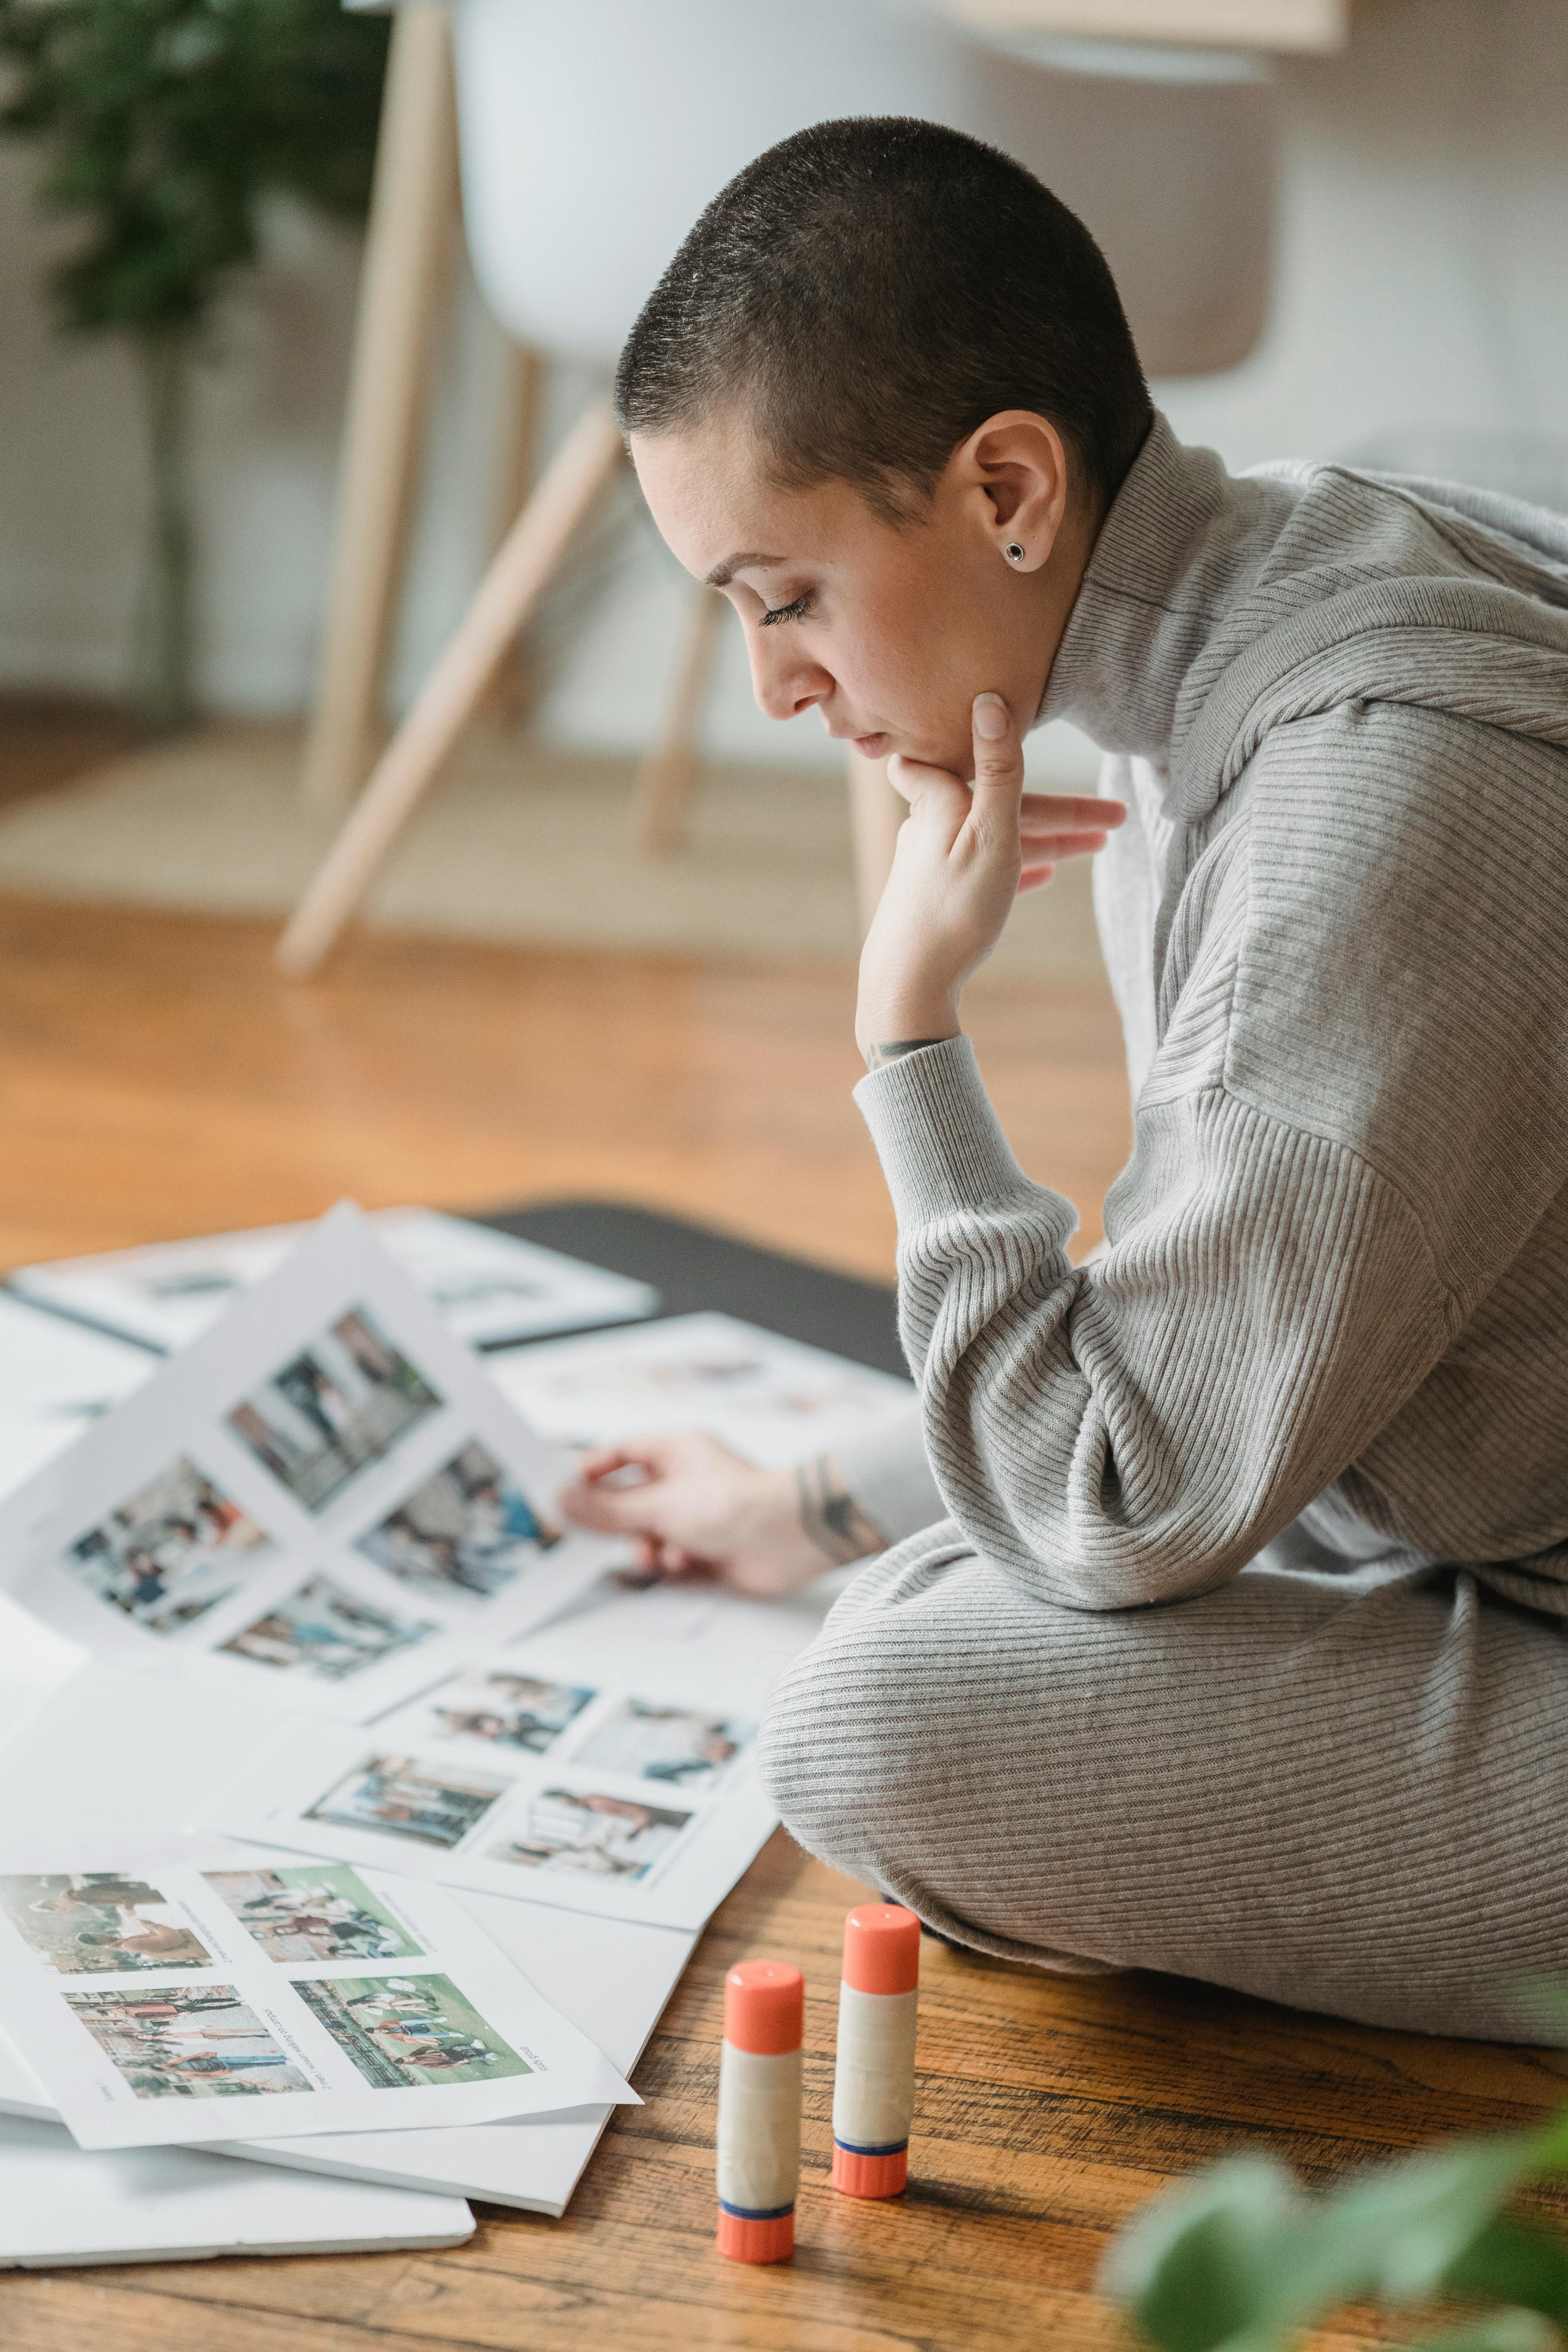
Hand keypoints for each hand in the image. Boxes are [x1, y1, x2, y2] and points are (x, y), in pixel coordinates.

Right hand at [558, 1431, 887, 1597]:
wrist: (790, 1538)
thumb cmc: (736, 1503)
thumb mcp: (660, 1503)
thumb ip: (609, 1508)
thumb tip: (566, 1499)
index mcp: (675, 1452)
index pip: (622, 1453)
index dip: (592, 1472)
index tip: (566, 1493)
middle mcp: (685, 1481)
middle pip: (630, 1501)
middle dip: (618, 1523)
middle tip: (594, 1537)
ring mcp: (696, 1517)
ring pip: (648, 1536)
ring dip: (646, 1548)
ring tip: (658, 1554)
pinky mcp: (708, 1551)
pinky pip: (670, 1560)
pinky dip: (672, 1565)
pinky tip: (684, 1564)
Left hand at [854, 693, 1123, 1058]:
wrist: (907, 985)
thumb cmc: (954, 909)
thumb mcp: (990, 833)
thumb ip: (998, 771)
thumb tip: (990, 700)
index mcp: (943, 801)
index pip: (980, 764)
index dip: (1010, 756)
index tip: (1027, 735)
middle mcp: (932, 825)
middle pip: (1006, 808)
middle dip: (1063, 812)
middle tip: (1120, 817)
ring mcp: (934, 863)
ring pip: (1002, 839)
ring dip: (1050, 840)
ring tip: (1097, 845)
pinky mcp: (938, 899)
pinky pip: (987, 874)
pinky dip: (1018, 869)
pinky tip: (1043, 877)